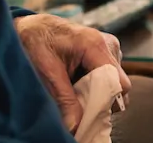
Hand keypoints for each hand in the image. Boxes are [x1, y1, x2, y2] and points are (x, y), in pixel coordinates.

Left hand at [14, 14, 132, 132]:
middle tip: (77, 103)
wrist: (32, 26)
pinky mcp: (105, 52)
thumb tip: (75, 126)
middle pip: (119, 84)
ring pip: (114, 82)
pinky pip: (109, 77)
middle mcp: (108, 44)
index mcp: (95, 45)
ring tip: (74, 89)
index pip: (118, 82)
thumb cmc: (37, 41)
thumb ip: (64, 99)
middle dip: (101, 99)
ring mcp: (109, 47)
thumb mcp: (46, 71)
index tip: (87, 113)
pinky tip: (77, 82)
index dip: (106, 101)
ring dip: (97, 92)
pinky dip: (95, 85)